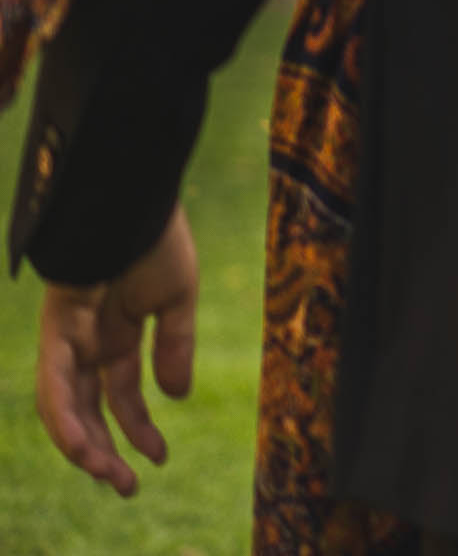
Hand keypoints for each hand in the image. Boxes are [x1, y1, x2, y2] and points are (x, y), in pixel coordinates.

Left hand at [36, 208, 197, 497]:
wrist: (132, 197)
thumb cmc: (157, 237)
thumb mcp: (176, 297)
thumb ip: (175, 345)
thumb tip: (176, 395)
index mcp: (118, 335)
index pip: (122, 395)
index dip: (138, 428)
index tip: (158, 457)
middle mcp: (87, 342)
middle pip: (88, 409)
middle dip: (105, 451)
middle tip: (125, 486)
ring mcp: (67, 337)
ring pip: (64, 406)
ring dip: (83, 446)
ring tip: (108, 475)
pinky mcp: (56, 329)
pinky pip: (54, 383)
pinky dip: (65, 417)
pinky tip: (83, 444)